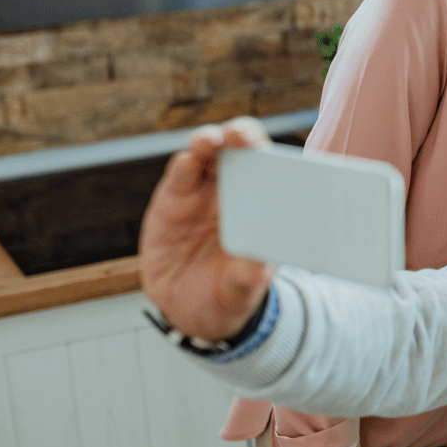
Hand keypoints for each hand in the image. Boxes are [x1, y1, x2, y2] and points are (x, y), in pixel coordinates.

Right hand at [139, 118, 272, 339]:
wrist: (191, 311)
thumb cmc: (229, 293)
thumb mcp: (242, 290)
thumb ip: (249, 276)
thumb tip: (260, 267)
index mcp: (264, 207)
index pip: (272, 169)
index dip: (273, 155)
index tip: (273, 153)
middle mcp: (236, 193)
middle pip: (240, 150)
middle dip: (241, 135)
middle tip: (240, 136)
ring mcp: (203, 194)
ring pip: (208, 154)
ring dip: (209, 141)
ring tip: (211, 142)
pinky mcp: (173, 201)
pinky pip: (180, 175)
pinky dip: (184, 165)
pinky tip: (188, 162)